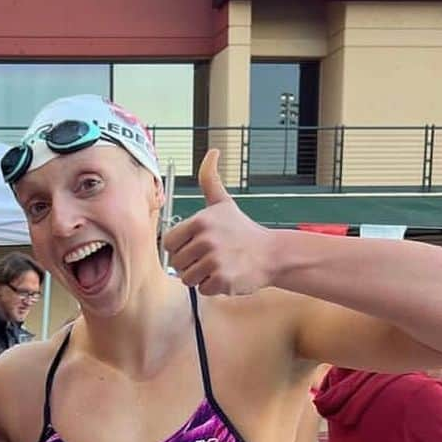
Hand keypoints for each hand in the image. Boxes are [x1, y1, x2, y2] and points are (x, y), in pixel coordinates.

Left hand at [162, 150, 275, 295]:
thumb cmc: (242, 230)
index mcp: (200, 222)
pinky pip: (202, 290)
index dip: (180, 248)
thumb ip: (210, 180)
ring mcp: (215, 261)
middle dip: (191, 264)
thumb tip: (212, 151)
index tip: (196, 246)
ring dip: (201, 277)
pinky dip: (213, 287)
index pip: (169, 243)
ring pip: (187, 278)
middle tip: (212, 257)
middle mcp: (206, 240)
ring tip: (219, 266)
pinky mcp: (223, 280)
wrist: (271, 254)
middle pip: (177, 263)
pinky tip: (227, 275)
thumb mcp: (223, 203)